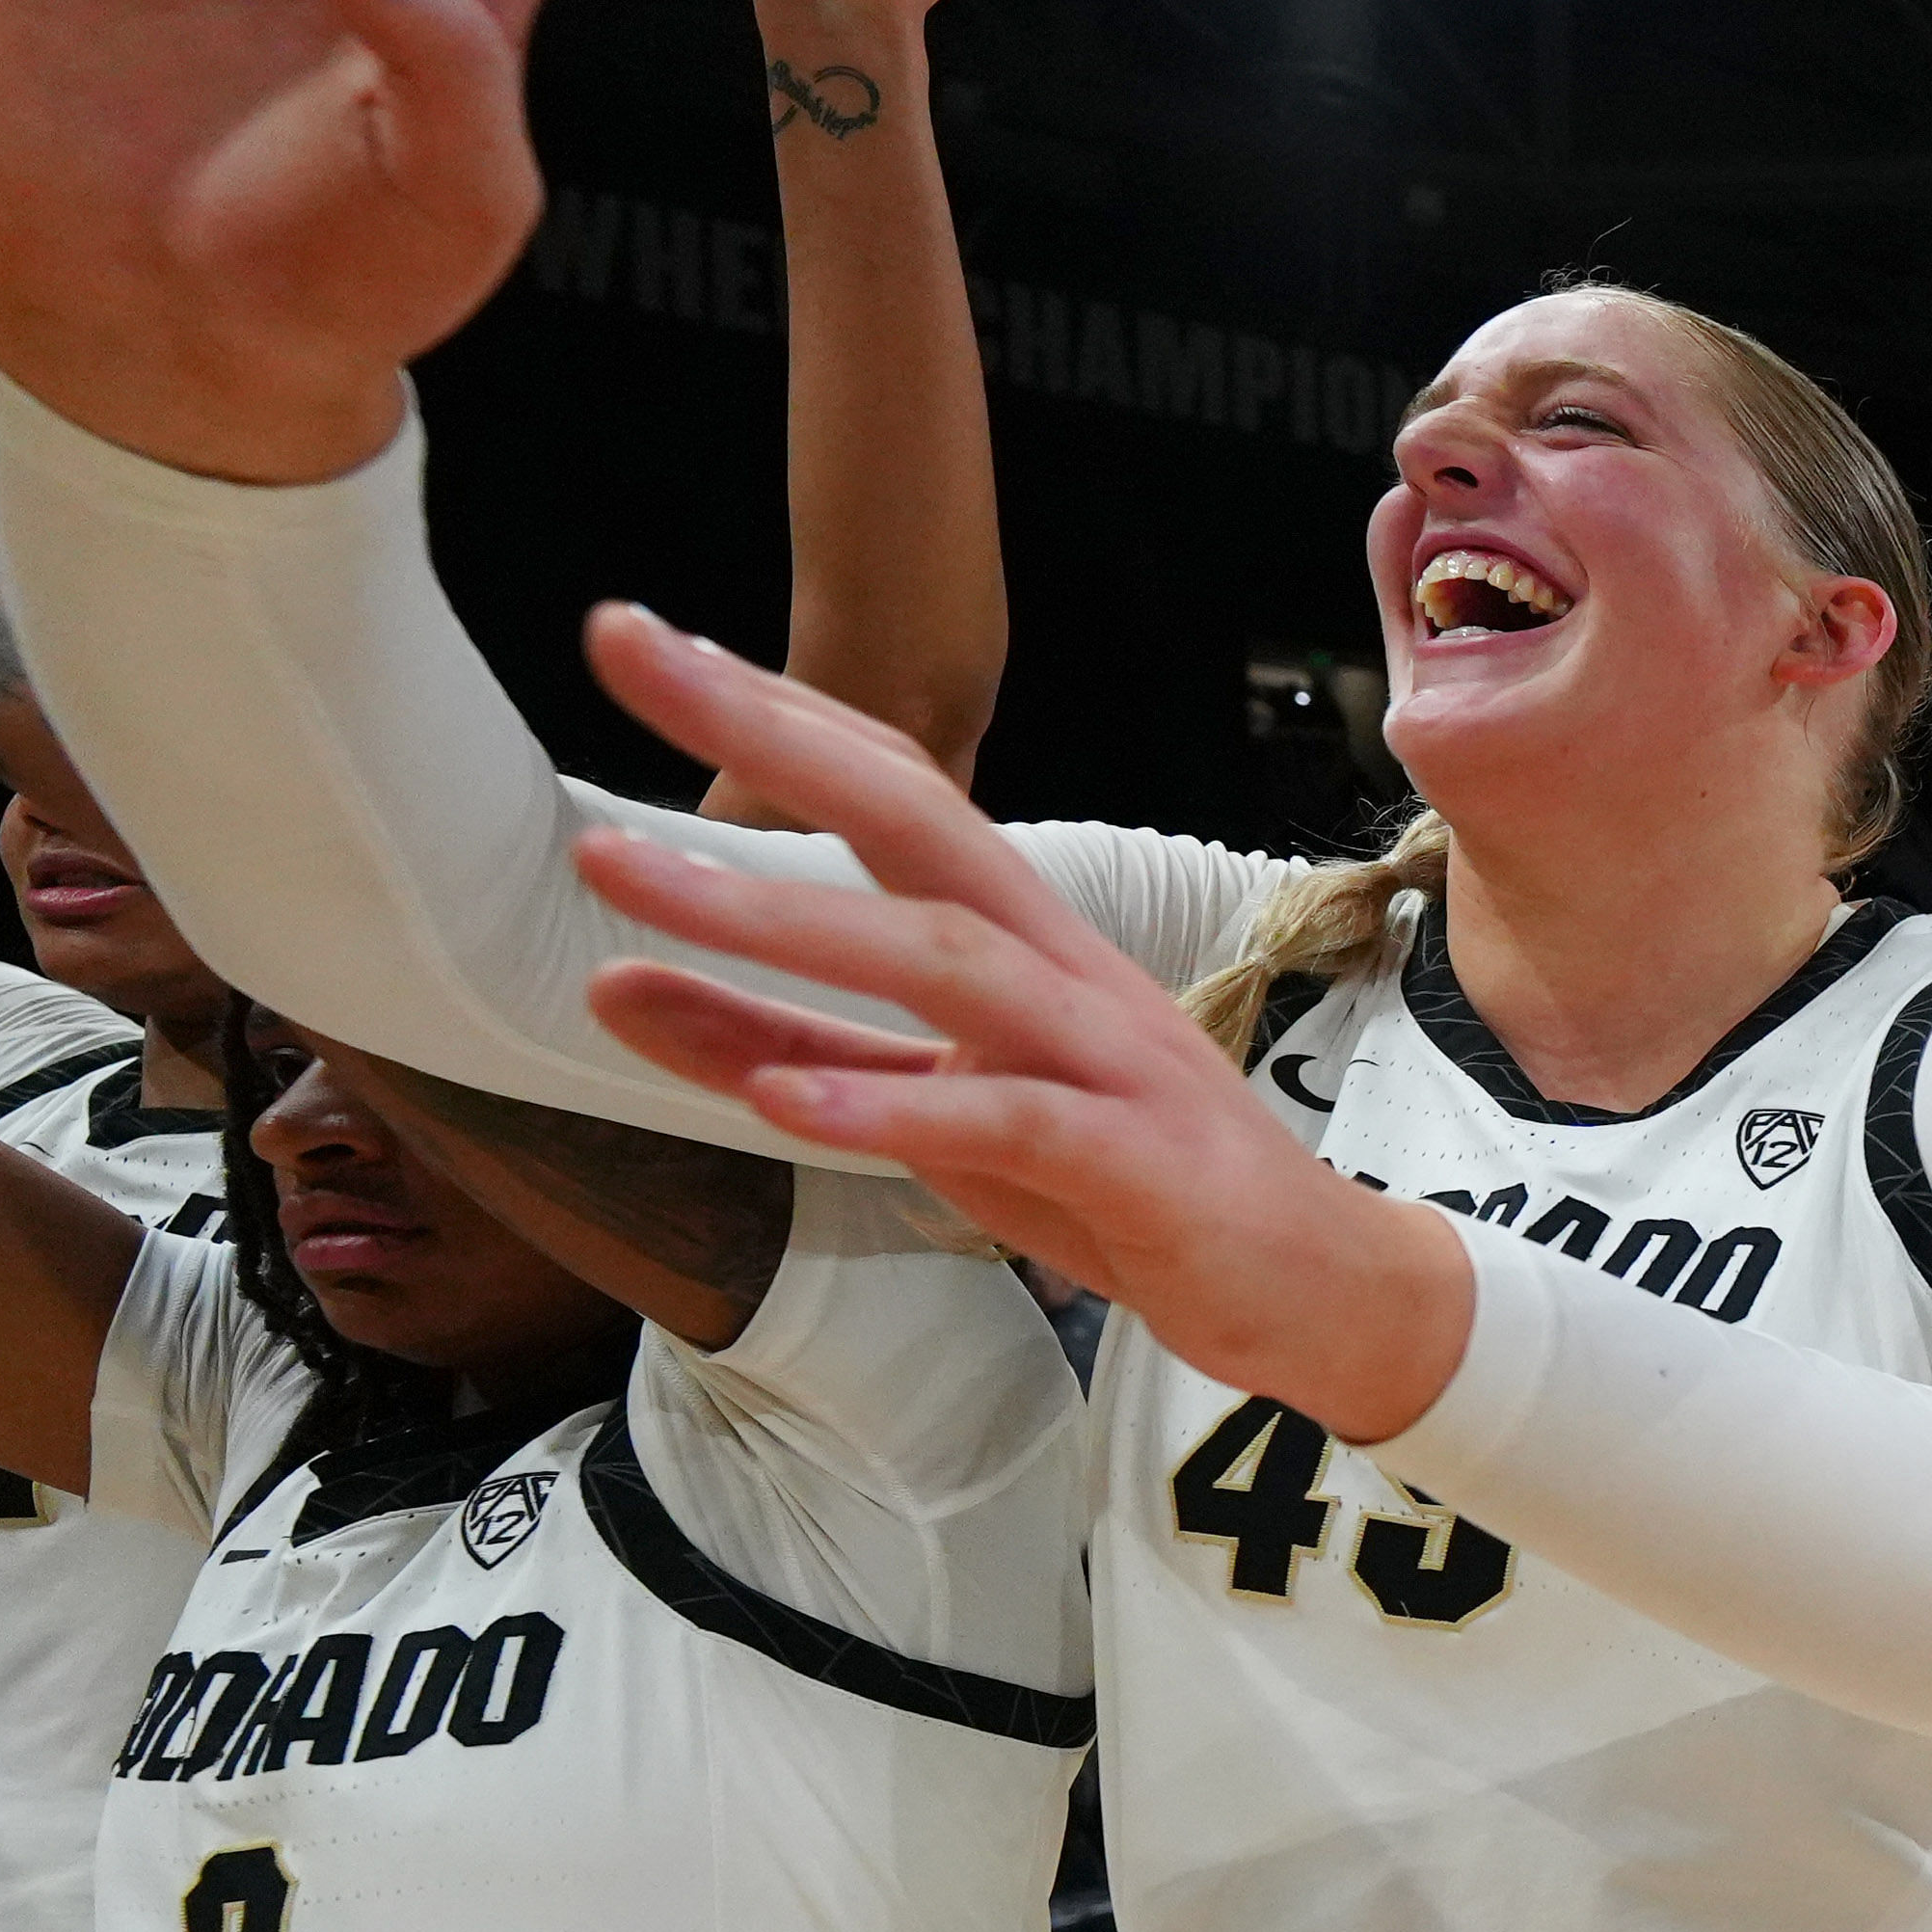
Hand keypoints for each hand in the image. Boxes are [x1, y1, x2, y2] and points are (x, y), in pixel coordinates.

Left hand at [561, 609, 1472, 1436]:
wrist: (1316, 1291)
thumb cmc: (1120, 1187)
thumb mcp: (925, 1114)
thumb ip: (778, 1049)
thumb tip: (614, 984)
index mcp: (1018, 939)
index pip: (894, 788)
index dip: (774, 710)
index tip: (635, 640)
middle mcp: (1062, 968)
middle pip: (915, 819)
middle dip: (771, 732)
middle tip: (630, 649)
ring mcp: (1107, 1056)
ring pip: (944, 957)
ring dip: (784, 915)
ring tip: (632, 886)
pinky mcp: (1136, 1162)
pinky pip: (1007, 1118)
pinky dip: (891, 1103)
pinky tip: (780, 1101)